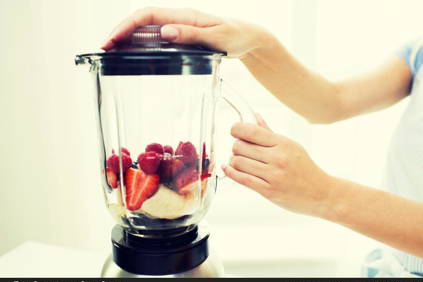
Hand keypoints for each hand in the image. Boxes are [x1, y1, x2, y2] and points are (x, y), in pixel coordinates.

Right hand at [101, 7, 272, 57]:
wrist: (247, 39)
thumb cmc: (235, 35)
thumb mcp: (215, 37)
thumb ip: (190, 34)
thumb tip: (164, 32)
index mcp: (183, 16)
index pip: (146, 16)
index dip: (126, 26)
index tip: (111, 40)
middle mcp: (177, 20)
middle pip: (141, 22)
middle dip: (120, 33)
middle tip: (104, 49)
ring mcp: (178, 28)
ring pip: (146, 30)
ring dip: (127, 39)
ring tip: (112, 53)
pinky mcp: (181, 38)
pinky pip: (156, 39)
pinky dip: (142, 45)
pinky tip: (133, 55)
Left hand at [222, 114, 334, 217]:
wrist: (321, 193)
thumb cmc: (305, 169)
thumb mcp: (291, 146)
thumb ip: (270, 133)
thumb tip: (255, 117)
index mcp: (283, 143)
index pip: (251, 131)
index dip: (237, 129)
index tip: (234, 131)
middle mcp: (278, 158)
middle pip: (241, 147)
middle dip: (235, 147)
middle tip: (239, 150)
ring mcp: (273, 175)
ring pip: (239, 162)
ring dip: (234, 161)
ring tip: (238, 161)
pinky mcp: (269, 191)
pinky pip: (242, 179)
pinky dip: (231, 172)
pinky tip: (228, 168)